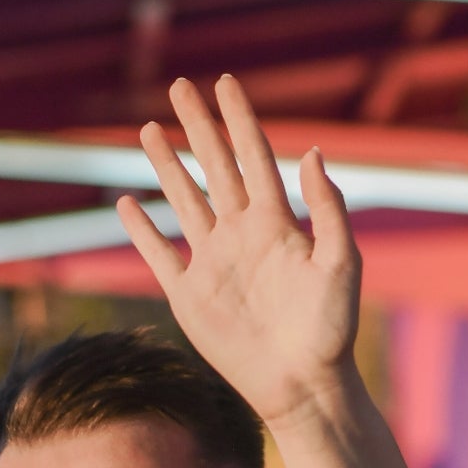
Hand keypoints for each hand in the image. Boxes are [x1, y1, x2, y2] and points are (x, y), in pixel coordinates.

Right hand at [118, 75, 361, 429]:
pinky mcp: (190, 295)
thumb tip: (312, 153)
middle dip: (198, 127)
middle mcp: (242, 236)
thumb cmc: (331, 328)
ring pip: (183, 201)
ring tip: (148, 130)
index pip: (255, 158)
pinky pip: (159, 254)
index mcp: (278, 224)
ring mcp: (214, 263)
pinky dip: (142, 230)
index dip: (239, 120)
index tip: (226, 83)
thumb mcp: (341, 263)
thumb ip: (329, 210)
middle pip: (215, 168)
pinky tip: (127, 203)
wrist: (303, 384)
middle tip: (179, 86)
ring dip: (166, 166)